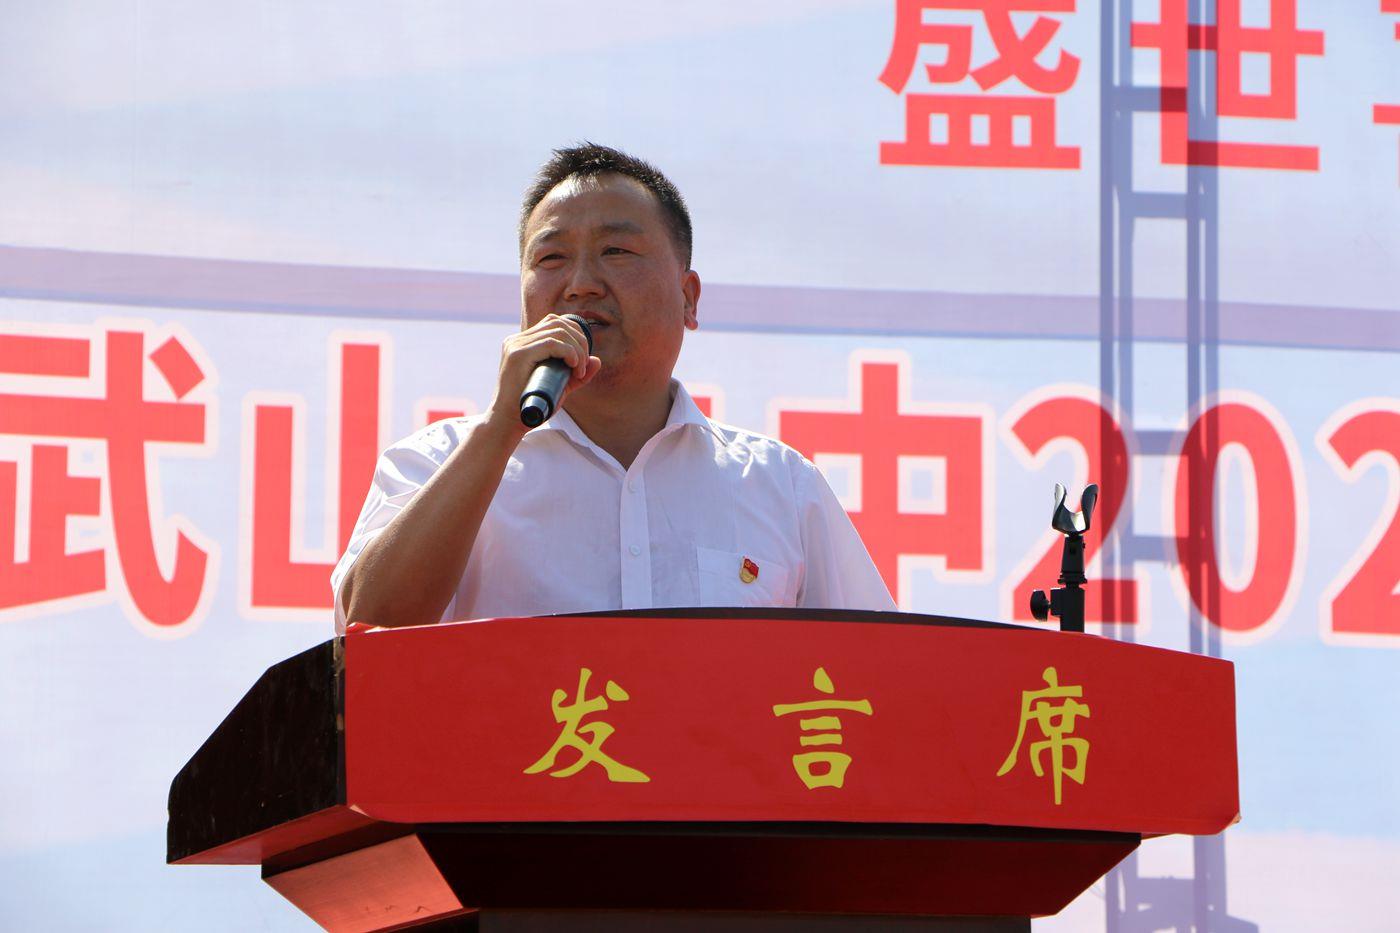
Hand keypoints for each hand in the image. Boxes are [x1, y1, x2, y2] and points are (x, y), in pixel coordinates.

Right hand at [484, 314, 601, 438]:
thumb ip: (577, 375)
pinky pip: (551, 343)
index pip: (554, 322)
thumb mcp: (559, 387)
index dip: (575, 335)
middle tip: (582, 366)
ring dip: (576, 348)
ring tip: (578, 370)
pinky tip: (573, 366)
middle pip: (558, 322)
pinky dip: (569, 352)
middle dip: (579, 341)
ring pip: (557, 330)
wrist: (508, 421)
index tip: (581, 360)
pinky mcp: (518, 355)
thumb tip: (597, 360)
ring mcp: (516, 345)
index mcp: (524, 342)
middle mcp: (518, 340)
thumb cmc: (532, 405)